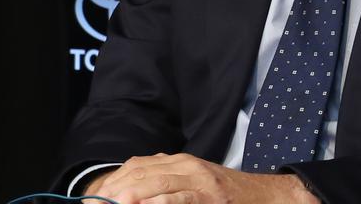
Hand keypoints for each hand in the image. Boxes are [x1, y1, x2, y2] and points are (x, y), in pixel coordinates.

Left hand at [85, 153, 317, 203]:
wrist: (267, 196)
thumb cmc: (226, 196)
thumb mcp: (191, 186)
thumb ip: (162, 187)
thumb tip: (126, 199)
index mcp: (176, 161)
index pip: (134, 167)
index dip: (110, 182)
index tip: (92, 198)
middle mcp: (185, 164)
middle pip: (140, 173)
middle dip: (114, 190)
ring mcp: (200, 178)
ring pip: (158, 181)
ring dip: (132, 195)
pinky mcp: (213, 194)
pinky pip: (184, 197)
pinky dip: (164, 201)